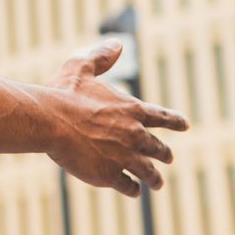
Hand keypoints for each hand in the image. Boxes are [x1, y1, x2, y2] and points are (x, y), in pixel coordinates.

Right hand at [43, 40, 189, 196]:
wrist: (49, 121)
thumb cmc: (64, 93)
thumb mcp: (82, 67)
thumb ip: (101, 57)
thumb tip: (118, 44)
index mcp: (132, 110)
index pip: (163, 117)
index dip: (176, 121)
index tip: (185, 126)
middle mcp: (135, 135)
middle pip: (159, 148)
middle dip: (164, 154)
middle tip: (168, 158)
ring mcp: (124, 157)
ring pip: (149, 172)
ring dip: (154, 178)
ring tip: (156, 183)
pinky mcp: (110, 175)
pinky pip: (129, 186)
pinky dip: (132, 189)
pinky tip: (133, 190)